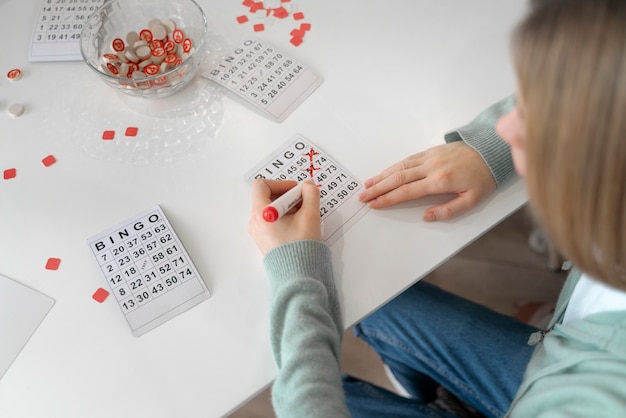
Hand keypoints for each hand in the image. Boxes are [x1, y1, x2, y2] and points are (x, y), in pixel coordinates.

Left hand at [248, 179, 321, 254]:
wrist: (298, 274)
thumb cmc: (301, 248)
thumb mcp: (310, 215)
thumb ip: (310, 194)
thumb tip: (308, 186)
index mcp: (261, 214)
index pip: (262, 185)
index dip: (281, 183)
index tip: (296, 190)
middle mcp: (255, 222)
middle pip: (267, 197)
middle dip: (287, 196)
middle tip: (303, 202)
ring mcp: (258, 232)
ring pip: (271, 209)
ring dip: (288, 207)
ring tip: (303, 215)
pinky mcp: (265, 240)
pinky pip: (272, 221)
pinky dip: (284, 217)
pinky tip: (298, 224)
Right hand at [358, 141, 496, 220]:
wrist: (491, 150)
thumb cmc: (483, 177)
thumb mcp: (473, 200)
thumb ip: (449, 210)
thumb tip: (427, 216)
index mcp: (440, 181)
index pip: (407, 192)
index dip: (388, 199)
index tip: (374, 205)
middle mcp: (430, 167)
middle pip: (397, 179)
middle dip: (378, 189)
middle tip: (363, 197)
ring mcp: (429, 157)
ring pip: (399, 167)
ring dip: (381, 177)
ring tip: (367, 185)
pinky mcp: (430, 151)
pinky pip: (406, 160)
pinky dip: (392, 167)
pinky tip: (383, 173)